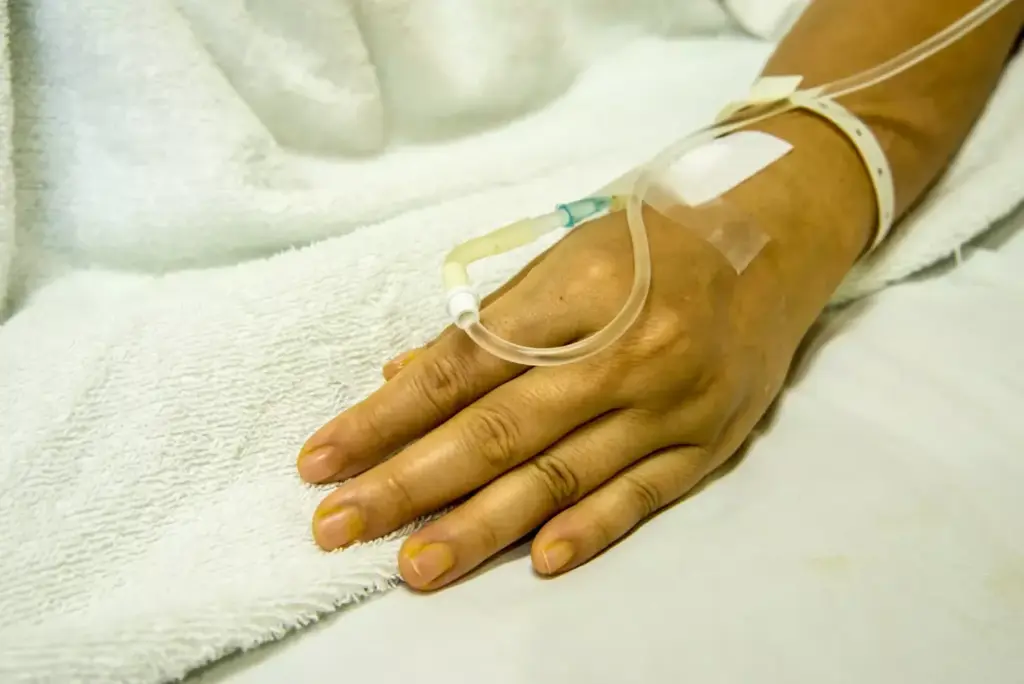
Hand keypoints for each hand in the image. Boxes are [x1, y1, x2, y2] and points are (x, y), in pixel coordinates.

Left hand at [298, 114, 873, 590]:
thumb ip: (489, 324)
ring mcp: (672, 403)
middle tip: (335, 527)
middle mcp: (625, 352)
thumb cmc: (654, 237)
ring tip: (412, 565)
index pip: (462, 367)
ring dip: (481, 526)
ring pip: (562, 475)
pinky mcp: (710, 442)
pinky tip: (538, 562)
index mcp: (579, 290)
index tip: (322, 459)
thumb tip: (400, 381)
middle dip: (408, 484)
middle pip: (498, 431)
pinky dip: (591, 529)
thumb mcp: (565, 255)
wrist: (777, 237)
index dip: (386, 417)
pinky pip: (643, 495)